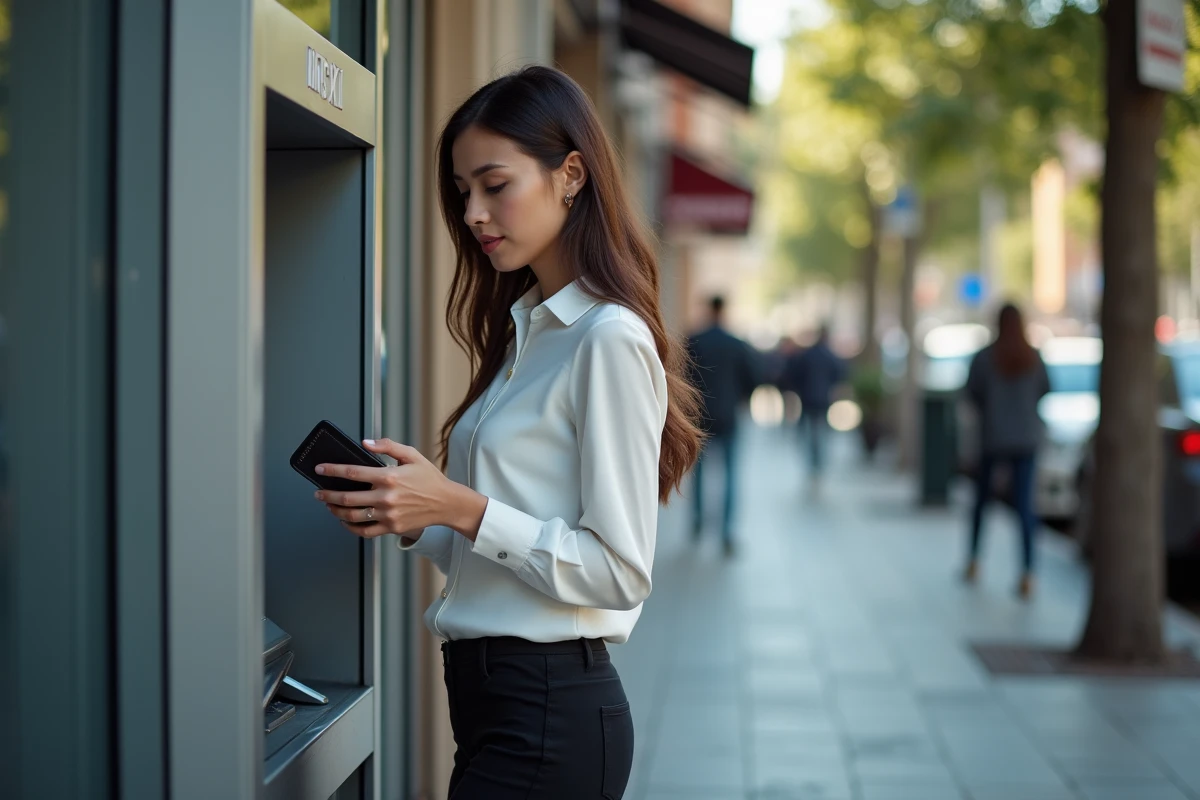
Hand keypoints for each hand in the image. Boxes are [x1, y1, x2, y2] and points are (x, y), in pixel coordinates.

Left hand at [312, 438, 486, 539]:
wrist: (447, 503)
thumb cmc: (429, 478)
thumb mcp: (412, 455)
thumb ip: (388, 446)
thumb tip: (365, 443)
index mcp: (389, 476)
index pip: (352, 472)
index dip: (332, 470)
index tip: (320, 469)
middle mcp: (386, 497)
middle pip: (346, 497)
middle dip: (327, 494)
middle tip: (318, 492)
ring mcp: (387, 515)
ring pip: (352, 516)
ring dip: (335, 510)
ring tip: (329, 505)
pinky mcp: (391, 528)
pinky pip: (364, 531)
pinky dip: (350, 527)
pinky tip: (345, 521)